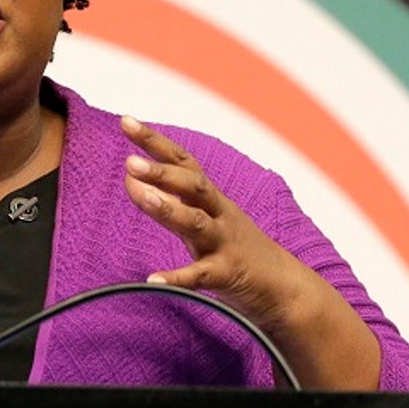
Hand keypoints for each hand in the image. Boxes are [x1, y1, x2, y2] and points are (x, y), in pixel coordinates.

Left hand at [118, 116, 377, 388]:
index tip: (126, 121)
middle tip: (130, 162)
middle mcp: (219, 214)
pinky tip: (153, 280)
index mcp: (211, 199)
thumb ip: (168, 200)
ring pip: (197, 222)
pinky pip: (200, 275)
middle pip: (193, 186)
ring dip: (169, 209)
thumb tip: (130, 179)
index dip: (155, 142)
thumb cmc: (234, 248)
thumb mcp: (203, 219)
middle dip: (162, 172)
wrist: (282, 286)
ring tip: (142, 197)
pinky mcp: (227, 274)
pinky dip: (177, 278)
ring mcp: (224, 243)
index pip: (182, 162)